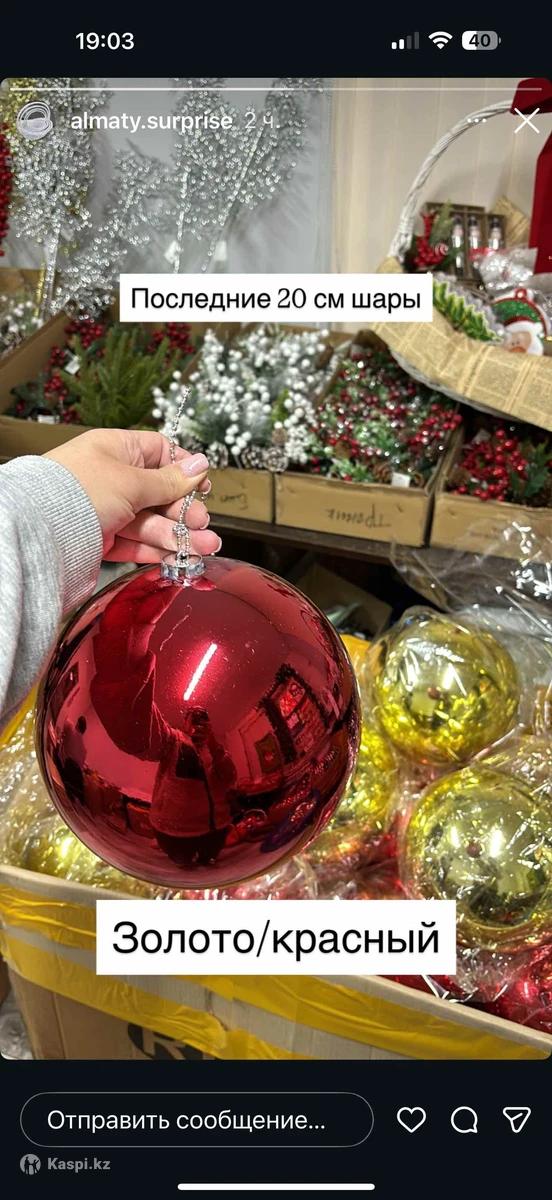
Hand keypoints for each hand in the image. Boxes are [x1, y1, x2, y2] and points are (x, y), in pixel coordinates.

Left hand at [46, 428, 220, 561]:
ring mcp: (107, 509)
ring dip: (179, 535)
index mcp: (117, 449)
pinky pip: (135, 543)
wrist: (40, 531)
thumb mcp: (132, 480)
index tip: (202, 487)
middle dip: (185, 512)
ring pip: (151, 522)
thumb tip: (201, 464)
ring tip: (203, 548)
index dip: (183, 470)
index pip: (159, 453)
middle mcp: (112, 478)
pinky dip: (157, 550)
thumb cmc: (79, 491)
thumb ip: (170, 479)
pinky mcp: (102, 538)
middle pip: (160, 493)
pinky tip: (178, 557)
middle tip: (203, 526)